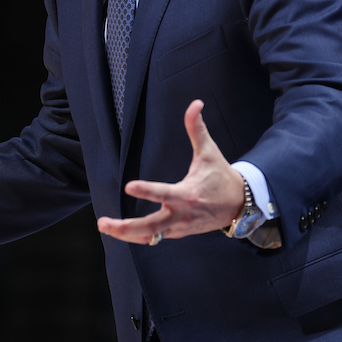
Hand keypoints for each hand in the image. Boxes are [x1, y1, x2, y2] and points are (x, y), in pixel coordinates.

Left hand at [97, 100, 243, 245]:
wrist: (238, 204)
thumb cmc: (220, 176)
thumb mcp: (209, 152)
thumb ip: (197, 128)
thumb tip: (195, 103)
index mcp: (187, 194)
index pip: (163, 193)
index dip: (146, 191)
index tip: (128, 186)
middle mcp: (180, 214)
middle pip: (150, 227)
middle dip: (125, 227)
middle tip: (103, 222)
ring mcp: (179, 227)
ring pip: (149, 236)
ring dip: (126, 233)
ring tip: (104, 226)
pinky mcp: (178, 233)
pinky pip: (155, 238)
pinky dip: (138, 236)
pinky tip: (120, 231)